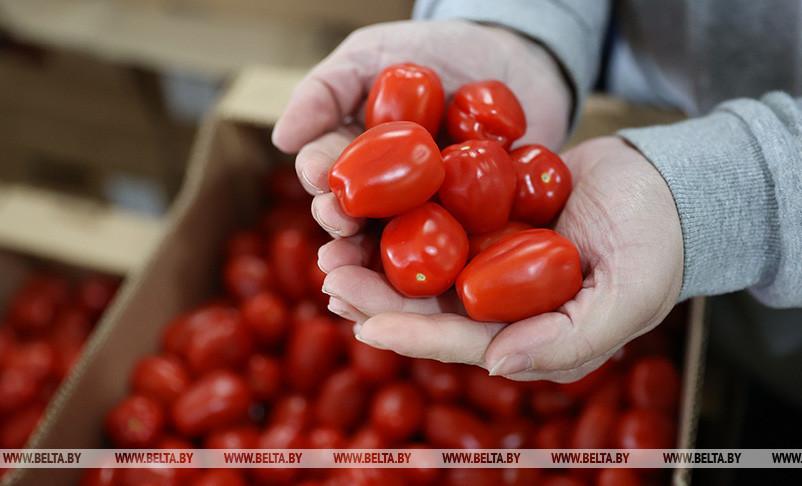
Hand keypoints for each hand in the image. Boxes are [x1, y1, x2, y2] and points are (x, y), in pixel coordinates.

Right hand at [272, 18, 571, 237]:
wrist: (519, 58)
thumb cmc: (439, 50)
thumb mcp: (375, 53)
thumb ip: (326, 87)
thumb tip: (282, 138)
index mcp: (358, 154)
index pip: (328, 167)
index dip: (320, 175)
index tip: (320, 177)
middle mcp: (388, 192)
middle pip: (357, 215)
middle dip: (341, 223)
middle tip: (340, 222)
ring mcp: (431, 212)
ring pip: (399, 241)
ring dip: (376, 258)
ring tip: (364, 264)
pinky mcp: (477, 226)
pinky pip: (460, 245)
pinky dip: (447, 260)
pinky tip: (435, 272)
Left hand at [320, 137, 684, 381]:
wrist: (668, 185)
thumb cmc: (659, 247)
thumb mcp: (629, 297)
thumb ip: (569, 341)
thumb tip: (496, 366)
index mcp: (526, 334)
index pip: (462, 340)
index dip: (414, 333)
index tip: (366, 323)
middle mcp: (500, 303)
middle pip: (428, 303)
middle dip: (376, 294)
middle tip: (330, 276)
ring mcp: (489, 258)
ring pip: (423, 262)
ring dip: (376, 254)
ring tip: (332, 240)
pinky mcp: (486, 217)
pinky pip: (438, 215)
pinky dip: (402, 211)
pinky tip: (368, 200)